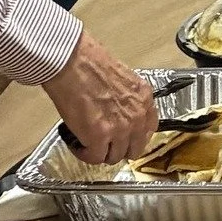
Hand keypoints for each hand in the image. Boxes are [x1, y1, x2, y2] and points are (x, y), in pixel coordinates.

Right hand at [42, 30, 157, 166]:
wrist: (73, 62)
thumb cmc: (90, 63)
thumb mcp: (123, 80)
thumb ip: (127, 100)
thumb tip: (118, 113)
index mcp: (144, 100)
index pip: (148, 130)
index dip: (134, 137)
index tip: (123, 138)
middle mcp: (137, 117)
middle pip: (133, 149)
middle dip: (118, 148)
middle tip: (103, 143)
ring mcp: (120, 129)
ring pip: (114, 157)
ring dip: (101, 152)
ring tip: (87, 143)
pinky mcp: (99, 137)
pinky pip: (95, 157)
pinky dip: (84, 154)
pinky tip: (76, 144)